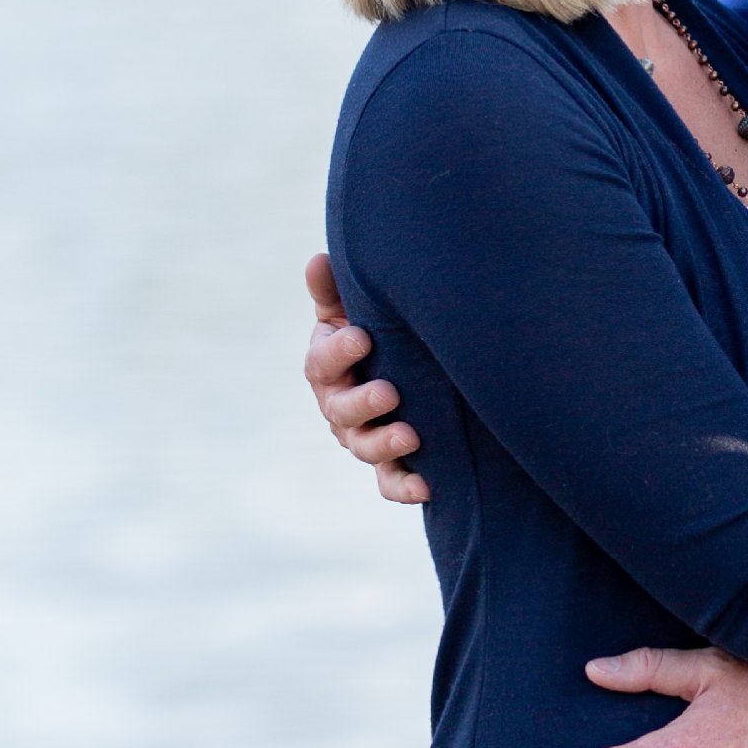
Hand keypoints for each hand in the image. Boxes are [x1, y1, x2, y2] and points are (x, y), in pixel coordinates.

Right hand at [304, 251, 428, 502]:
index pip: (323, 360)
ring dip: (384, 443)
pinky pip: (390, 482)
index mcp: (328, 366)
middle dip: (363, 402)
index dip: (339, 351)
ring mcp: (362, 438)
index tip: (362, 337)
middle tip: (389, 392)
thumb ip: (334, 291)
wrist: (409, 373)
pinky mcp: (389, 466)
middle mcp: (339, 406)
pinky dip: (405, 487)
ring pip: (364, 447)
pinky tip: (428, 485)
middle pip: (341, 410)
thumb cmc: (376, 335)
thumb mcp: (354, 310)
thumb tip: (318, 260)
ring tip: (411, 435)